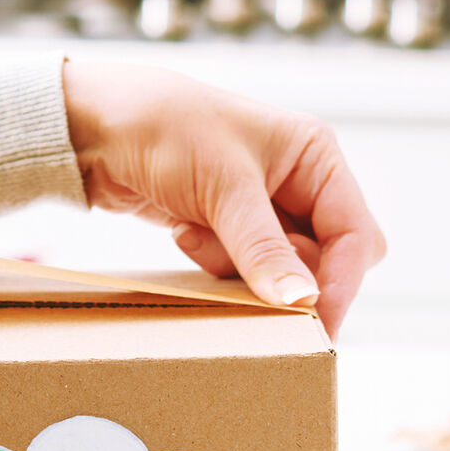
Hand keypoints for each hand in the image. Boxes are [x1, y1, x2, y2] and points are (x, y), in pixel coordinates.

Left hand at [62, 62, 385, 336]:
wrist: (94, 126)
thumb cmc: (164, 128)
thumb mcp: (222, 189)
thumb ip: (264, 249)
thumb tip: (303, 300)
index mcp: (314, 156)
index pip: (355, 235)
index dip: (341, 282)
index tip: (319, 324)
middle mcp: (298, 180)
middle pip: (326, 258)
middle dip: (287, 274)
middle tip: (250, 282)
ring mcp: (264, 206)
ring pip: (281, 270)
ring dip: (240, 267)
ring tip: (195, 235)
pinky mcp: (230, 226)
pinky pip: (245, 268)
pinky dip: (216, 262)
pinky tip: (184, 231)